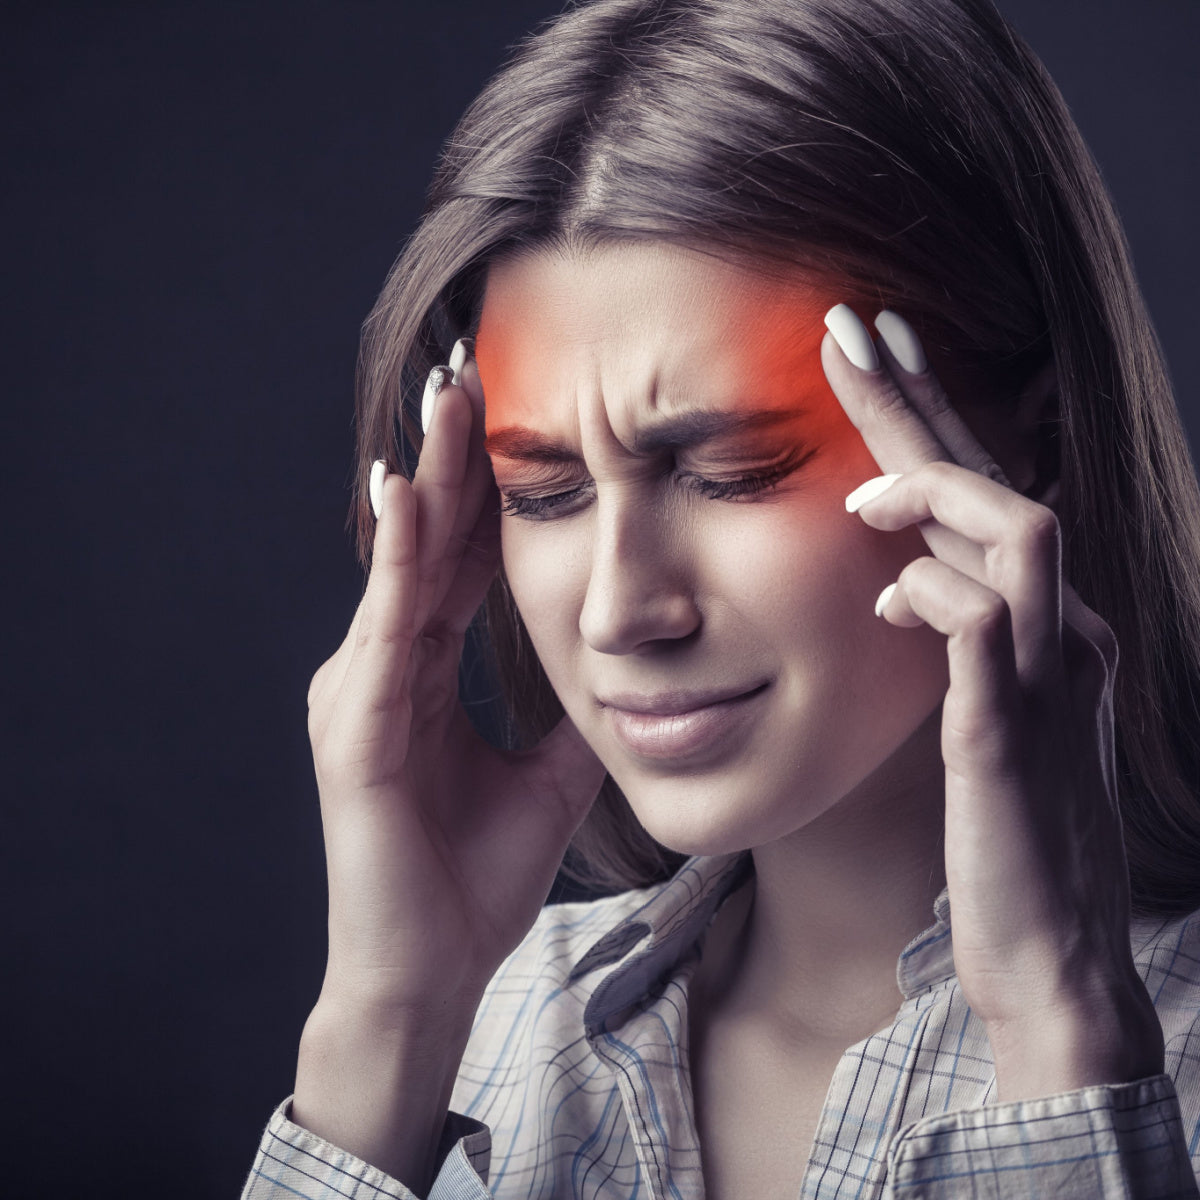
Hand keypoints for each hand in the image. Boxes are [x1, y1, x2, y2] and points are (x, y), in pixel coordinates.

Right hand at [306, 343, 606, 1015]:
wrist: (430, 965)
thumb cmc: (475, 874)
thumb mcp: (547, 775)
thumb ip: (570, 713)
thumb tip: (618, 667)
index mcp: (427, 670)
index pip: (456, 559)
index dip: (481, 489)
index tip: (505, 417)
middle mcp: (386, 665)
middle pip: (427, 542)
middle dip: (451, 457)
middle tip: (469, 371)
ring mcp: (362, 691)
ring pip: (400, 565)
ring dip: (427, 479)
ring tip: (446, 400)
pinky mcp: (355, 728)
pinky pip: (384, 627)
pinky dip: (397, 559)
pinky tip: (412, 495)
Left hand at [821, 305, 1163, 1098]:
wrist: (1047, 950)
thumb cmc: (1001, 834)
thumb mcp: (974, 712)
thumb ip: (946, 637)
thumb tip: (895, 576)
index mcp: (1044, 627)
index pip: (988, 498)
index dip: (932, 419)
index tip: (873, 350)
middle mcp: (1062, 634)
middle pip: (1001, 486)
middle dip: (923, 404)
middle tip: (851, 330)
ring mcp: (1047, 680)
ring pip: (1021, 534)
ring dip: (935, 493)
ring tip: (860, 491)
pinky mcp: (1012, 736)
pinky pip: (983, 631)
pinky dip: (929, 596)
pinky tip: (885, 598)